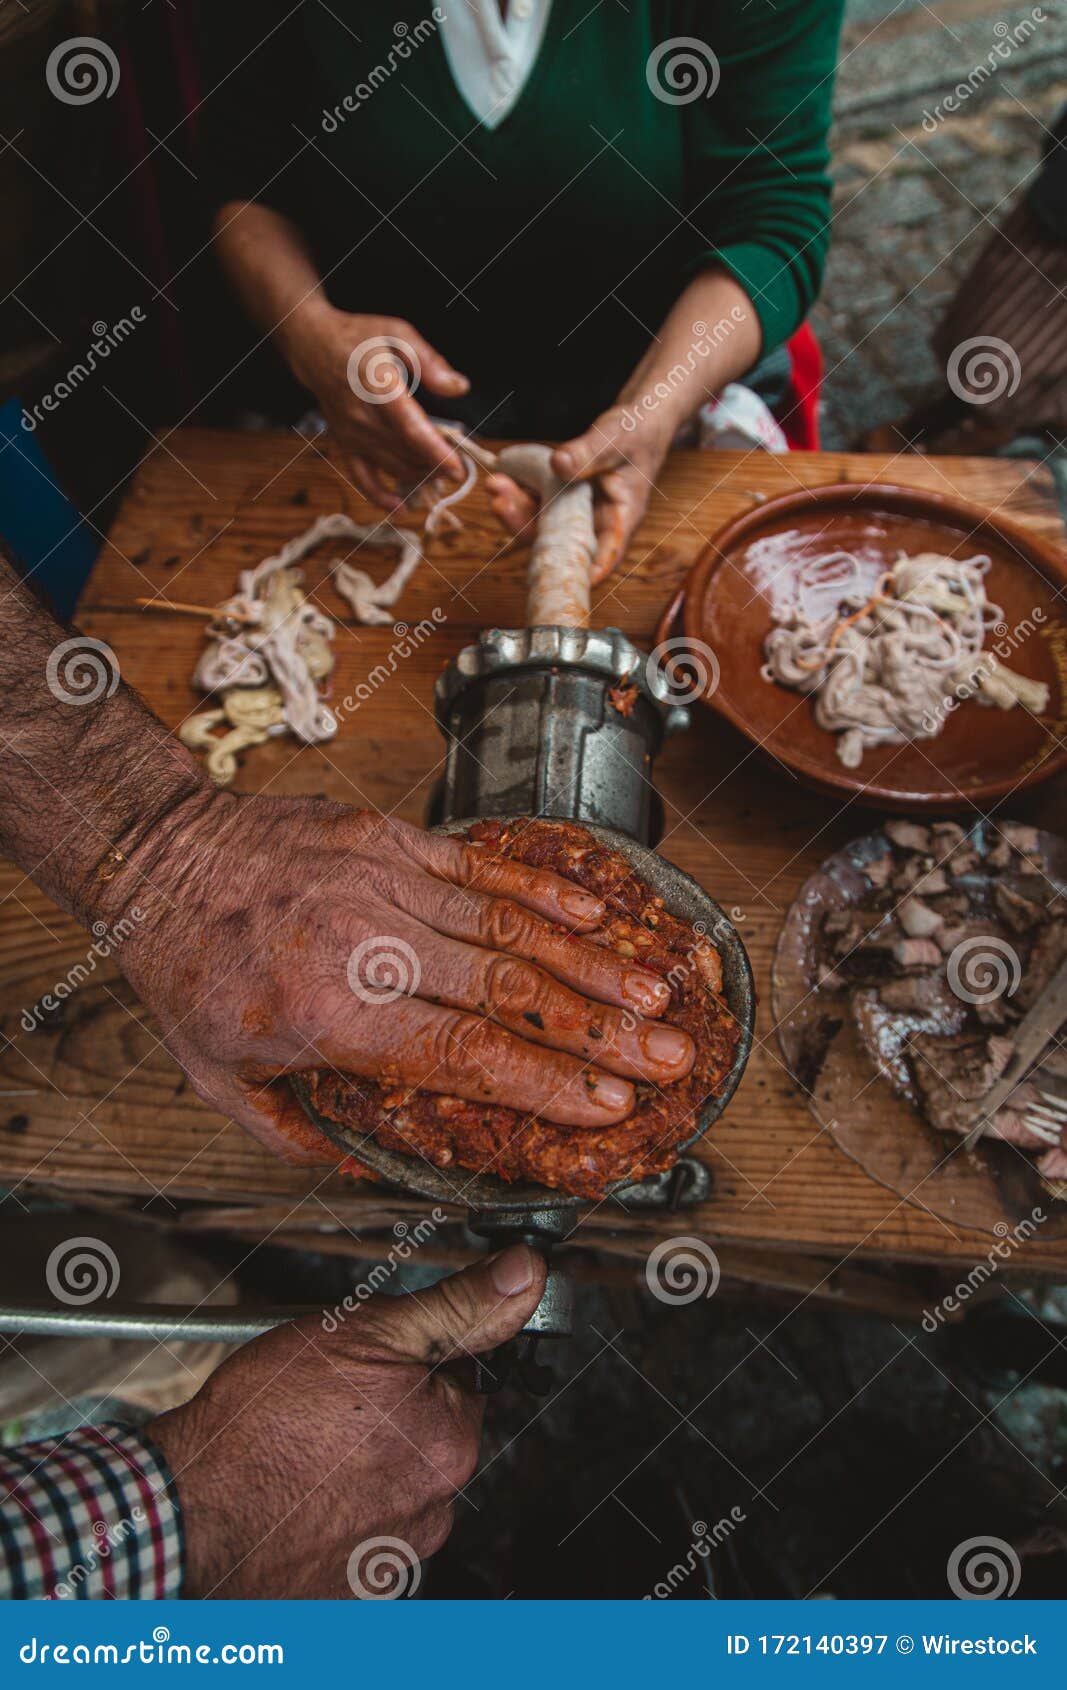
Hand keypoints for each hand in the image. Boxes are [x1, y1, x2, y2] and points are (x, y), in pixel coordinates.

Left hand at [113, 796, 693, 1162]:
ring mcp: (380, 880)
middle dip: (599, 1032)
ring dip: (589, 960)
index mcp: (329, 1013)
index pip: (463, 1055)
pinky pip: (480, 864)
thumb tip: (373, 1171)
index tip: (608, 1107)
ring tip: (653, 991)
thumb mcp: (221, 1082)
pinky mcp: (387, 836)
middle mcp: (365, 943)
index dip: (546, 1084)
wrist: (158, 855)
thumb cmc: (188, 970)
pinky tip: (593, 911)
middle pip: (507, 992)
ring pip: (507, 925)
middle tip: (669, 1058)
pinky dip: (542, 888)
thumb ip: (303, 1135)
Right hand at [150, 1245, 545, 1597]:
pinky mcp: (353, 1592)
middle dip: (387, 1417)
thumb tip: (526, 1273)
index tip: (364, 1366)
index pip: (459, 1385)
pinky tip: (298, 1492)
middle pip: (429, 1439)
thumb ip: (457, 1306)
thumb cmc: (264, 1421)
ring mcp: (395, 1556)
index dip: (410, 1365)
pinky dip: (336, 1513)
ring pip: (394, 1486)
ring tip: (304, 1450)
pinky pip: (360, 1534)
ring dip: (362, 1467)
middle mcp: (436, 1507)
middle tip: (325, 1405)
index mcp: (451, 1440)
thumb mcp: (366, 1331)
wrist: (188, 1511)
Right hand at [281, 302, 468, 509]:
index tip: (459, 468)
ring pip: (391, 467)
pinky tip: (402, 507)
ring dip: (419, 478)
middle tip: (459, 471)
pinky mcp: (345, 445)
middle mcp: (362, 417)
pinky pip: (362, 478)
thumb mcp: (397, 334)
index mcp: (378, 387)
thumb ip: (430, 362)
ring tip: (442, 478)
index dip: (436, 453)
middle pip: (405, 454)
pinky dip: (381, 497)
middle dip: (436, 468)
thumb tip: (459, 387)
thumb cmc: (360, 338)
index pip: (411, 429)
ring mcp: (352, 435)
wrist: (314, 347)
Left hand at [486, 409, 671, 584]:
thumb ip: (589, 453)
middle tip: (499, 503)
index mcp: (620, 517)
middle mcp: (596, 523)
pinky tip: (501, 475)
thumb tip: (557, 464)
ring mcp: (576, 514)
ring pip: (543, 525)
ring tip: (495, 484)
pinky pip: (537, 505)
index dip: (582, 572)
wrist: (635, 422)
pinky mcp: (561, 501)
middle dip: (526, 526)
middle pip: (560, 543)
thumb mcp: (616, 438)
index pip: (604, 555)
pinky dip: (518, 494)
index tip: (555, 576)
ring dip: (515, 509)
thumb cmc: (637, 432)